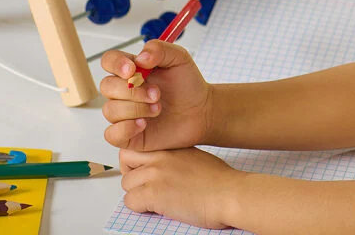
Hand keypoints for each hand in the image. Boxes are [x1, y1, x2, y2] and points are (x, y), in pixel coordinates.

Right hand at [100, 40, 213, 150]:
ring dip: (135, 109)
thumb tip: (140, 57)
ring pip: (110, 110)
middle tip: (157, 94)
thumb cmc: (188, 85)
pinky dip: (125, 129)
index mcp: (132, 70)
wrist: (200, 111)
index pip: (109, 61)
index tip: (132, 70)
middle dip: (132, 91)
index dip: (115, 64)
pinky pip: (112, 134)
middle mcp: (124, 91)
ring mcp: (124, 113)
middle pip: (107, 86)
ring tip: (158, 109)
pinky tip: (143, 124)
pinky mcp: (128, 135)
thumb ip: (160, 49)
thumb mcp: (180, 59)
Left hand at [119, 147, 242, 229]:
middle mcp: (161, 156)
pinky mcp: (154, 193)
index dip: (137, 160)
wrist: (229, 194)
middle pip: (125, 159)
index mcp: (172, 147)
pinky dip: (140, 208)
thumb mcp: (196, 158)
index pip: (139, 146)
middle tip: (144, 186)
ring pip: (126, 183)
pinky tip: (158, 208)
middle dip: (131, 173)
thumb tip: (167, 170)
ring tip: (155, 200)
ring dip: (137, 194)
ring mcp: (156, 173)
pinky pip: (130, 202)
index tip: (144, 171)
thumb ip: (177, 159)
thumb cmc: (221, 181)